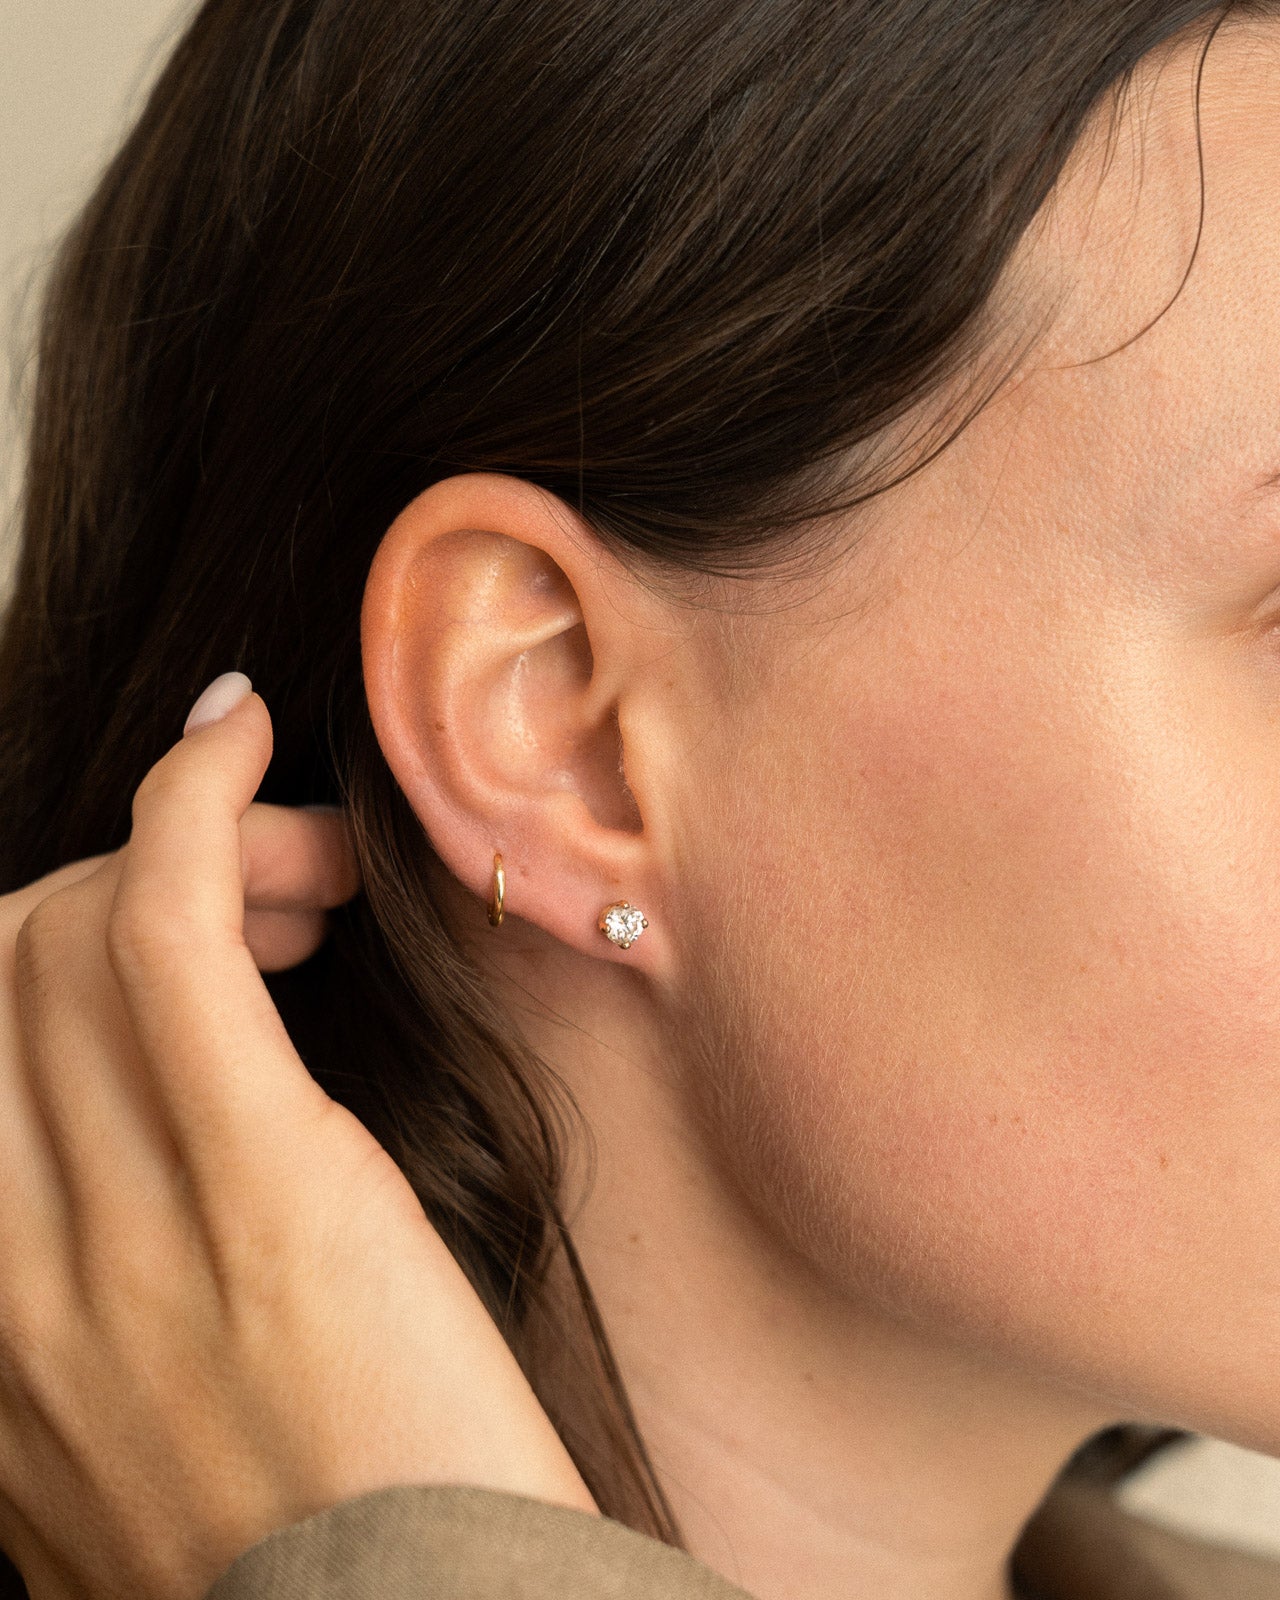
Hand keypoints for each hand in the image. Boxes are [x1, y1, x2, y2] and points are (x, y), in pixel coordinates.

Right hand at [0, 673, 596, 1599]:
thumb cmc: (333, 1559)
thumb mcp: (137, 1469)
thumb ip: (81, 1344)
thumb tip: (102, 1200)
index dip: (41, 949)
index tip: (147, 927)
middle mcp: (11, 1278)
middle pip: (7, 974)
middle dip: (124, 886)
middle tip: (262, 894)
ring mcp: (121, 1231)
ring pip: (77, 938)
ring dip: (191, 849)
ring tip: (298, 865)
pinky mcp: (264, 1186)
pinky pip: (166, 937)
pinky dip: (192, 810)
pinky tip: (239, 742)